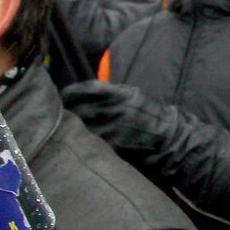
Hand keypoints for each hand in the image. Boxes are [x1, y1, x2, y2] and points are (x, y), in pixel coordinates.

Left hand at [61, 81, 202, 180]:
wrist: (170, 135)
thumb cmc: (151, 115)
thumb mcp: (135, 96)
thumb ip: (112, 94)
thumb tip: (87, 95)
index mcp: (124, 93)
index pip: (90, 87)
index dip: (72, 91)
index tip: (63, 94)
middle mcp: (117, 107)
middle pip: (81, 108)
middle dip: (68, 110)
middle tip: (60, 113)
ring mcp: (115, 125)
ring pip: (83, 125)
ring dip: (73, 126)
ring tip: (65, 128)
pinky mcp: (115, 141)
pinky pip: (92, 139)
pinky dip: (83, 139)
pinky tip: (78, 139)